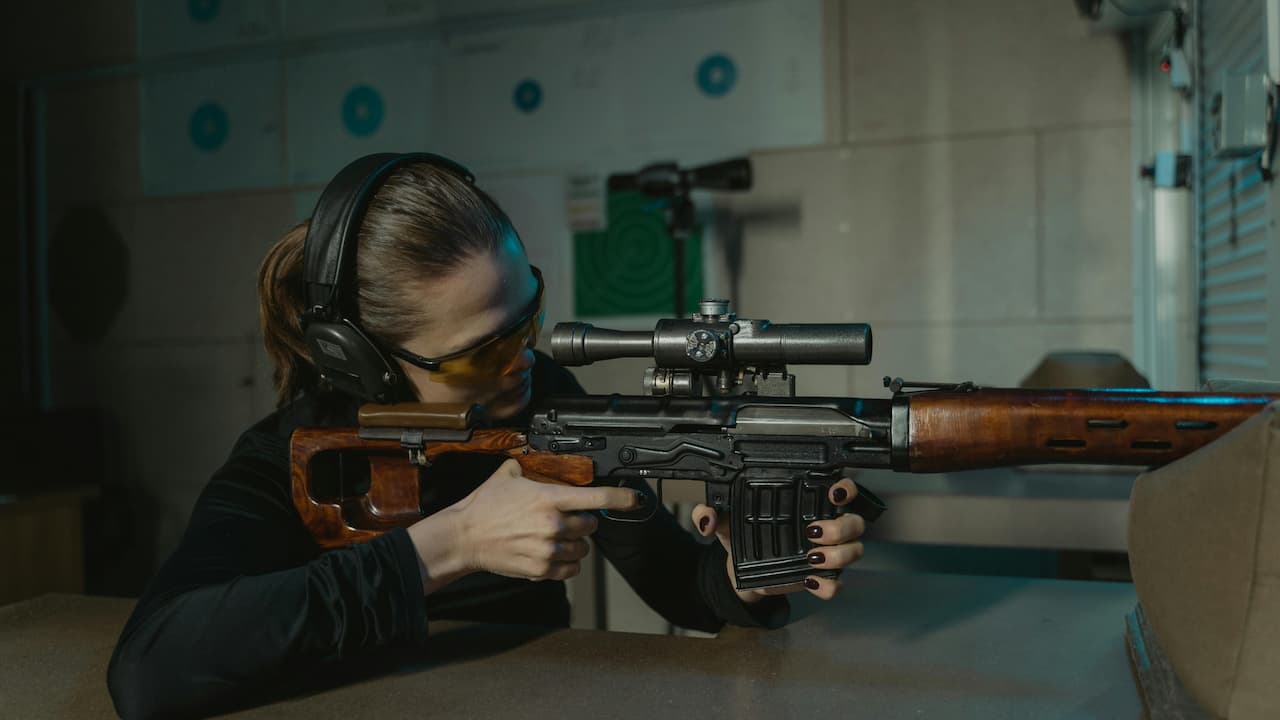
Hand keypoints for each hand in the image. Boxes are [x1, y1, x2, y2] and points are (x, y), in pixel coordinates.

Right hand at [441, 459, 638, 581]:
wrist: (464, 537)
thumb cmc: (485, 506)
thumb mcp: (508, 475)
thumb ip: (531, 467)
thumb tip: (541, 458)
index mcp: (549, 498)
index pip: (597, 498)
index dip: (621, 498)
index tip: (635, 499)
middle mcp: (553, 524)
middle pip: (591, 525)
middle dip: (583, 522)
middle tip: (565, 519)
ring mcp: (548, 549)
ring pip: (582, 549)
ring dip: (574, 543)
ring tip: (555, 537)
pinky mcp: (541, 570)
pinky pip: (571, 570)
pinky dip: (567, 564)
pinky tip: (552, 554)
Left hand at [690, 476, 865, 603]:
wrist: (739, 571)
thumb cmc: (741, 538)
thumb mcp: (726, 522)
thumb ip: (711, 512)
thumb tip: (705, 517)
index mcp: (807, 505)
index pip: (841, 491)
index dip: (846, 489)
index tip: (835, 492)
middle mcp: (825, 527)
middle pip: (854, 522)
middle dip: (841, 527)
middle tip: (814, 532)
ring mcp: (827, 554)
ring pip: (854, 551)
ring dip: (838, 555)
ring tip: (811, 558)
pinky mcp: (821, 579)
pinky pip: (838, 584)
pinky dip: (829, 584)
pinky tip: (810, 580)